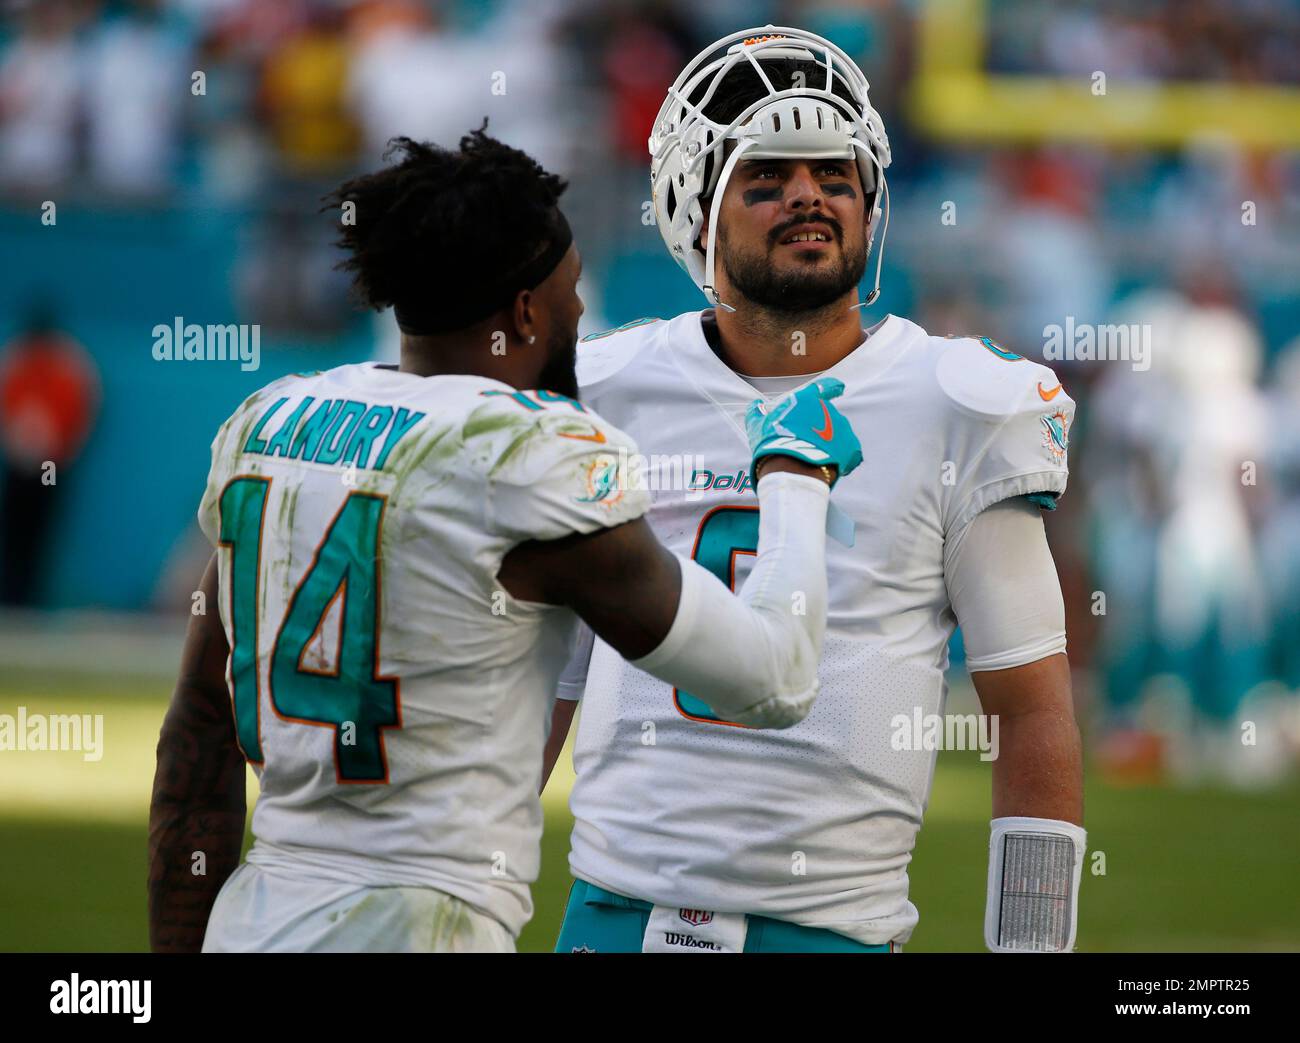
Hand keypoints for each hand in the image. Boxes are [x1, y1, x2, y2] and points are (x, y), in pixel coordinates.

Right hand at [745, 377, 862, 485]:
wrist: (792, 468)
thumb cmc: (772, 444)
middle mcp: (827, 410)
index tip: (839, 387)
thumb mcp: (757, 426)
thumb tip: (755, 406)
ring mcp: (841, 428)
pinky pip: (848, 451)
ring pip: (837, 434)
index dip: (832, 387)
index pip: (824, 387)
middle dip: (819, 429)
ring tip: (814, 459)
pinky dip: (840, 457)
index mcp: (807, 401)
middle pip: (826, 417)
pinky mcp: (851, 446)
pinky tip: (829, 467)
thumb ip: (756, 413)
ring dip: (829, 443)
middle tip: (805, 445)